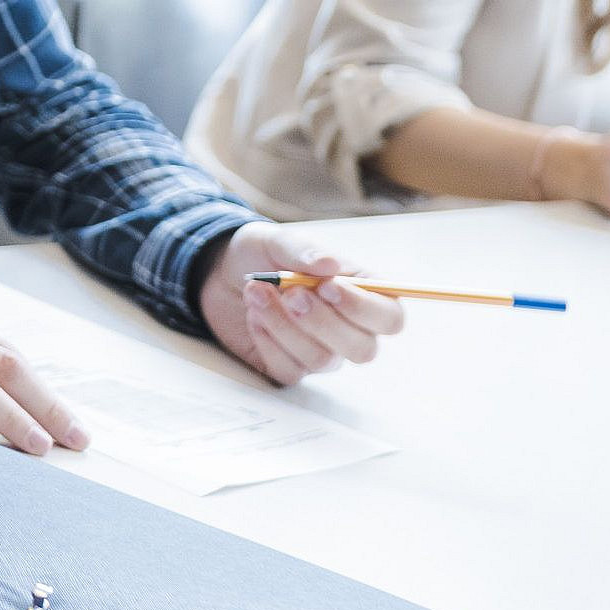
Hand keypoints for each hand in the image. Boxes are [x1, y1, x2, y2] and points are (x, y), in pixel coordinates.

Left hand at [198, 224, 402, 385]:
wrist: (220, 273)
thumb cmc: (261, 254)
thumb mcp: (278, 239)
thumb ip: (305, 250)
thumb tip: (331, 266)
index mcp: (361, 293)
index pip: (390, 318)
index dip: (364, 309)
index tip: (327, 287)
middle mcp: (348, 329)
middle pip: (363, 350)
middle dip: (323, 322)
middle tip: (289, 293)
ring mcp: (321, 352)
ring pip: (322, 360)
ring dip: (285, 326)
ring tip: (256, 292)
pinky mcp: (290, 367)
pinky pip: (289, 370)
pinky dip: (267, 341)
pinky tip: (254, 316)